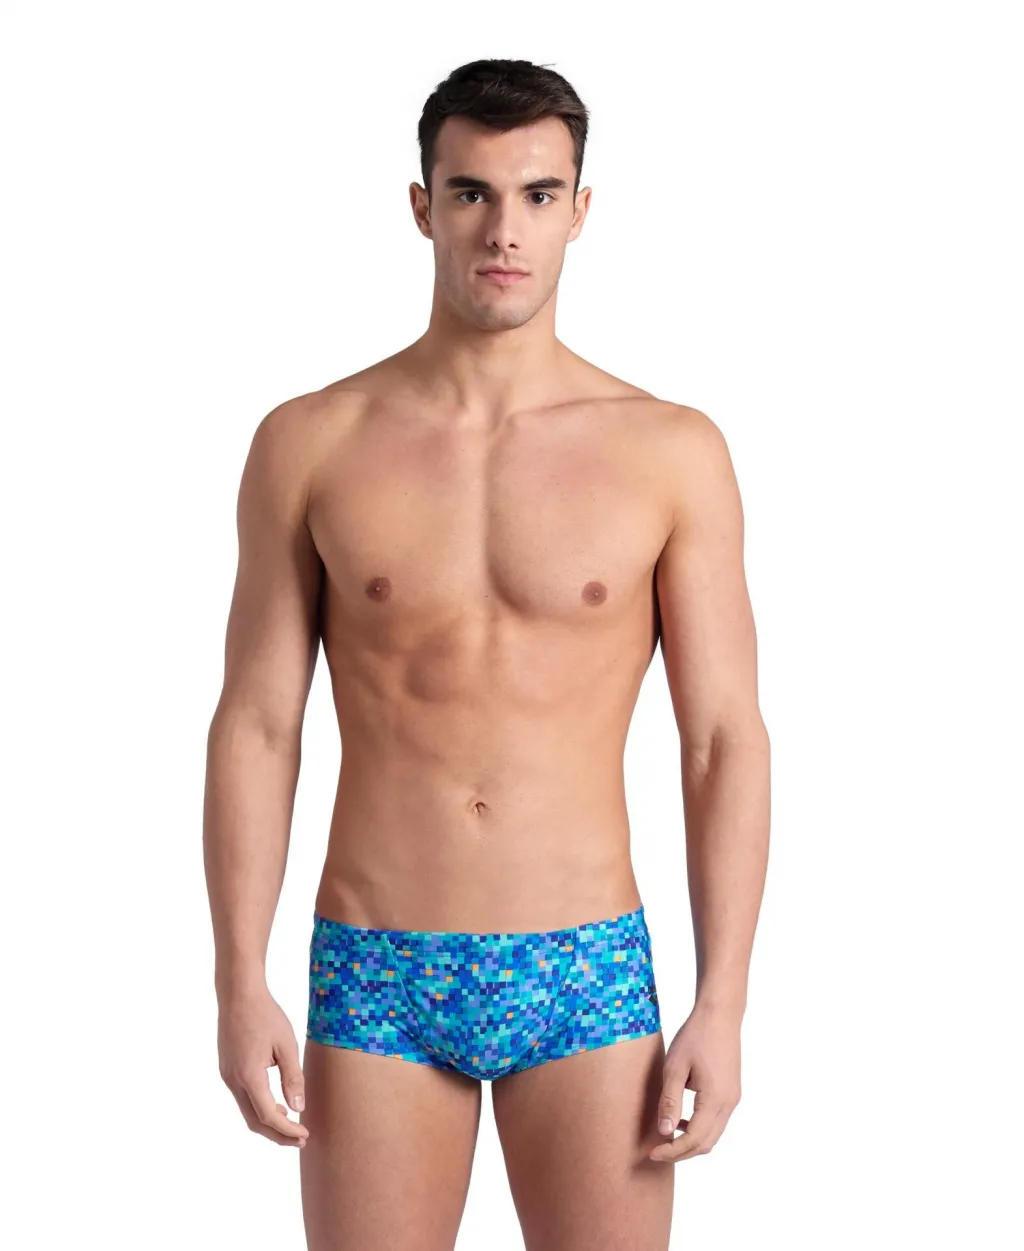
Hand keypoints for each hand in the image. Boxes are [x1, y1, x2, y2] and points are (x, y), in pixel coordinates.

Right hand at [217, 986, 309, 1147]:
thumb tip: (298, 1108)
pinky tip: (276, 1103)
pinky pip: (242, 1097)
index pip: (268, 1116)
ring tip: (291, 1123)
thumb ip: (293, 1078)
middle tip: (300, 1139)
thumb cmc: (265, 1016)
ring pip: (246, 1111)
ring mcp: (227, 1076)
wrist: (239, 995)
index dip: (287, 1130)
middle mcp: (233, 1080)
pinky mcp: (227, 1069)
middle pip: (254, 1121)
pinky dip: (259, 1107)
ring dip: (267, 1122)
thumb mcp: (286, 1045)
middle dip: (277, 1135)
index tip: (305, 1134)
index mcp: (249, 1076)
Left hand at [648, 1003, 741, 1162]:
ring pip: (713, 1135)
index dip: (672, 1151)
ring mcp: (733, 1099)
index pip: (694, 1140)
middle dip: (681, 1153)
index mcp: (715, 1099)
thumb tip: (665, 1133)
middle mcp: (729, 1104)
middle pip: (706, 1144)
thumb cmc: (695, 1036)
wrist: (720, 1015)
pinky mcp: (731, 1092)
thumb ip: (670, 1101)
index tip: (652, 1153)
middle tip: (657, 1151)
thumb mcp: (675, 1067)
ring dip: (691, 1142)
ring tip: (666, 1137)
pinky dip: (699, 1128)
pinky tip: (681, 1118)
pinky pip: (716, 1121)